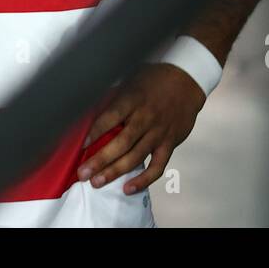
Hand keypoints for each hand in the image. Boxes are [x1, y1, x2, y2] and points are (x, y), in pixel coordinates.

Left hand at [78, 63, 206, 193]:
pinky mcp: (170, 143)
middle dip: (100, 160)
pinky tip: (128, 188)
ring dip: (115, 172)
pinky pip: (157, 166)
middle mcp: (146, 117)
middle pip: (121, 143)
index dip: (95, 132)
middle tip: (83, 174)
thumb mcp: (131, 79)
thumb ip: (114, 98)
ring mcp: (159, 132)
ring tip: (97, 182)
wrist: (187, 80)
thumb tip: (88, 113)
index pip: (111, 117)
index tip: (81, 146)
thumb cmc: (153, 78)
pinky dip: (143, 180)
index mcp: (133, 99)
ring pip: (135, 157)